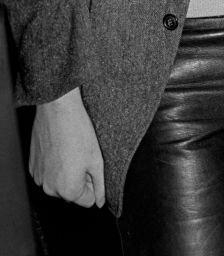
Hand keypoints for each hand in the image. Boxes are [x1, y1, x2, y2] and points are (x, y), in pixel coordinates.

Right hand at [29, 87, 104, 207]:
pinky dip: (54, 166)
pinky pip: (47, 173)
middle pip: (72, 193)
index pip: (88, 200)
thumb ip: (100, 185)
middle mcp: (50, 189)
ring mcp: (39, 178)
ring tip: (70, 151)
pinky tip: (60, 148)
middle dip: (79, 179)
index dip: (94, 183)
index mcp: (68, 190)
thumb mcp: (97, 159)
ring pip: (59, 183)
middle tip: (82, 156)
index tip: (91, 165)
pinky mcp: (33, 166)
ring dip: (66, 173)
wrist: (58, 110)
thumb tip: (100, 202)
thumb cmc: (79, 132)